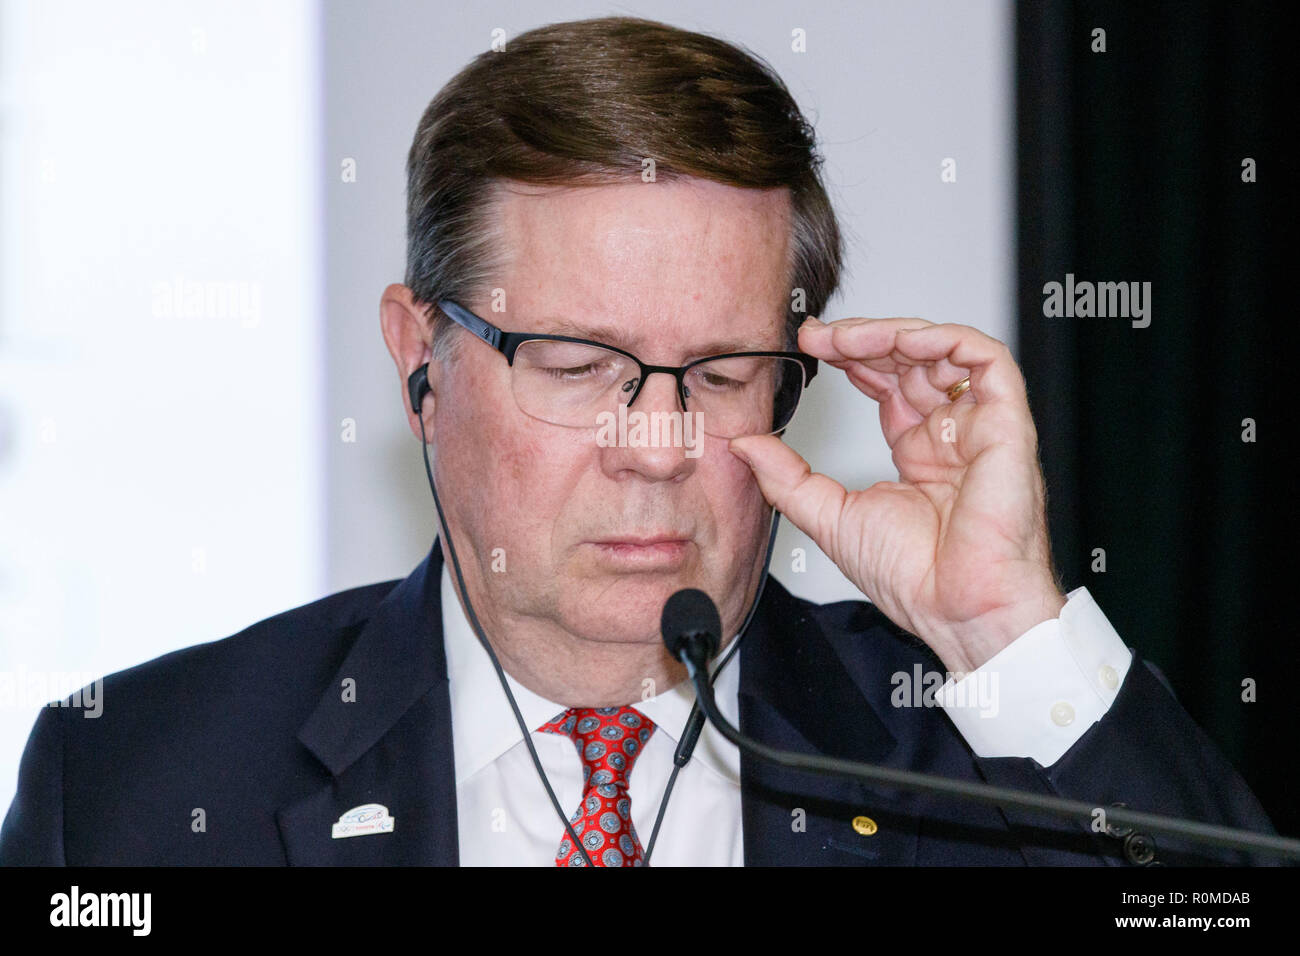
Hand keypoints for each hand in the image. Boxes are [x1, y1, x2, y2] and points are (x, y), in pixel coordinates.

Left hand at [729, 316, 1065, 674]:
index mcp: (919, 453)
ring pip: (944, 351)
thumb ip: (786, 476)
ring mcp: (980, 427)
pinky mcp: (1007, 424)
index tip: (810, 346)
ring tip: (847, 338)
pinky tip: (900, 341)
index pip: (887, 383)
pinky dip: (944, 340)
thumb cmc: (914, 579)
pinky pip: (988, 360)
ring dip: (894, 334)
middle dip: (863, 339)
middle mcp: (950, 434)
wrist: (957, 610)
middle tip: (818, 336)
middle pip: (912, 360)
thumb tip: (746, 444)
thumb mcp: (828, 516)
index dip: (851, 357)